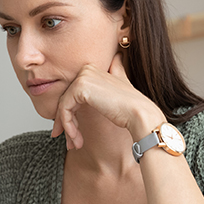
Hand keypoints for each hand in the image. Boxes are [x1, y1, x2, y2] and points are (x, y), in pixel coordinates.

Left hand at [50, 53, 164, 148]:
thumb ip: (115, 72)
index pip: (72, 95)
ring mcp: (82, 77)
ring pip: (64, 106)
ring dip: (68, 128)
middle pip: (66, 100)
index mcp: (92, 69)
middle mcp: (86, 69)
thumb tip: (118, 58)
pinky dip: (68, 126)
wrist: (139, 114)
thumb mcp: (121, 86)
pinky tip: (77, 139)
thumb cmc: (130, 108)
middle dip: (66, 124)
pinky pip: (65, 109)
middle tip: (71, 143)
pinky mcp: (80, 87)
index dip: (71, 115)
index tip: (73, 134)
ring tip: (75, 144)